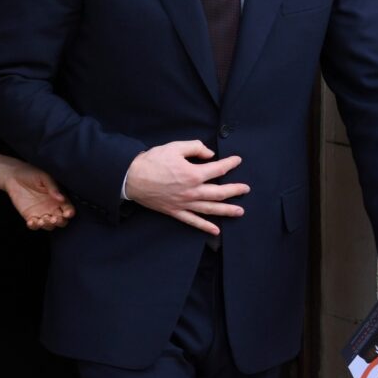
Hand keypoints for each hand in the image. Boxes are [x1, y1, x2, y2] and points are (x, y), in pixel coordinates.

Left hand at [4, 166, 74, 229]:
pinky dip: (34, 226)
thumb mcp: (44, 177)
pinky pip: (35, 226)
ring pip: (49, 225)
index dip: (69, 212)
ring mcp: (42, 213)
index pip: (68, 209)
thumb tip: (62, 198)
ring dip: (47, 225)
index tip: (67, 213)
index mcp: (59, 198)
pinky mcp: (30, 216)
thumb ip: (53, 187)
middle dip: (60, 222)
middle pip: (61, 221)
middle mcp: (52, 208)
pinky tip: (32, 221)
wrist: (14, 176)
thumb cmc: (32, 173)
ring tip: (42, 220)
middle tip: (54, 219)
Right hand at [124, 140, 246, 233]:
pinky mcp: (175, 211)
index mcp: (193, 174)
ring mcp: (184, 203)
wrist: (132, 178)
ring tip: (240, 211)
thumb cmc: (152, 161)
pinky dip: (205, 226)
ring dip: (226, 210)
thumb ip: (195, 148)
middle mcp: (192, 191)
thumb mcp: (174, 147)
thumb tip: (210, 154)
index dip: (230, 164)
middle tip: (245, 189)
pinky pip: (193, 221)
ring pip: (210, 209)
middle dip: (235, 190)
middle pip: (219, 192)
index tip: (237, 161)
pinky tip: (216, 230)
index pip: (218, 170)